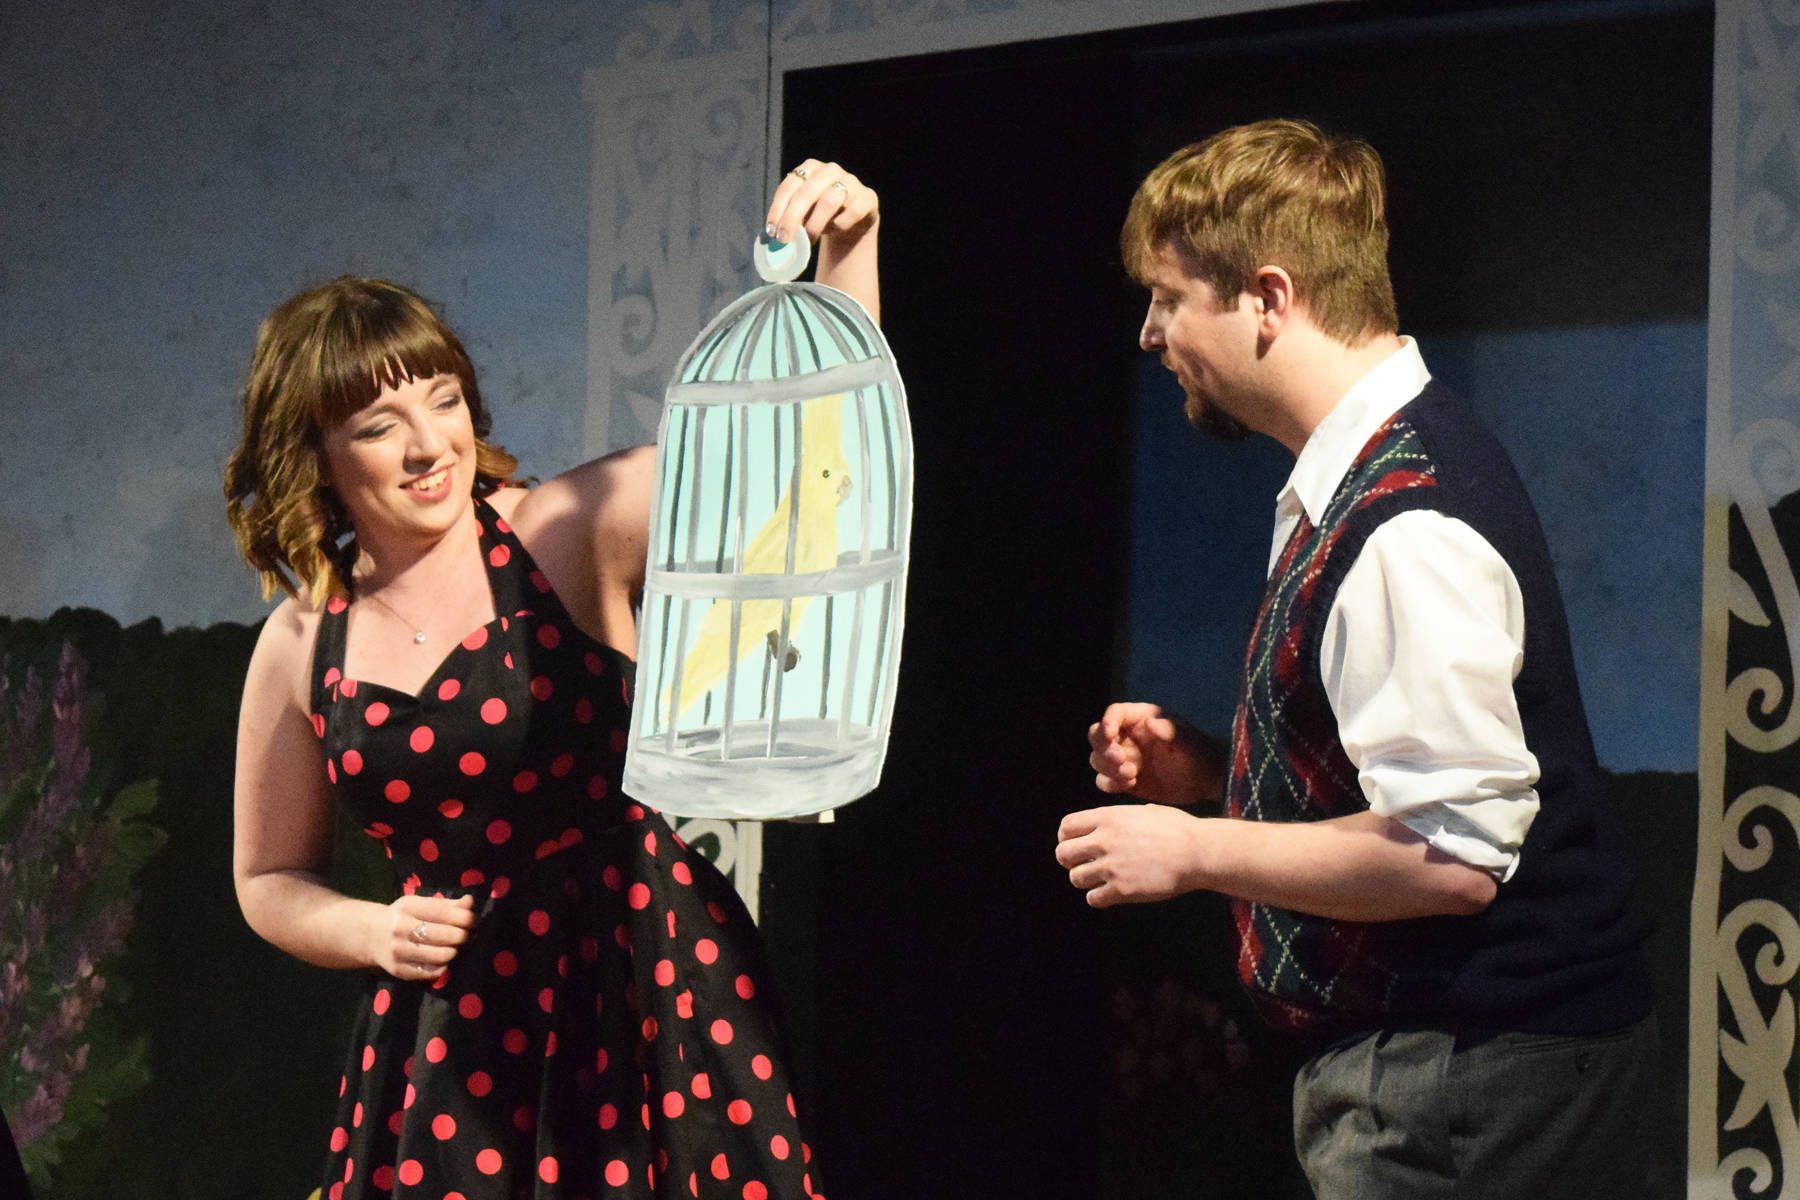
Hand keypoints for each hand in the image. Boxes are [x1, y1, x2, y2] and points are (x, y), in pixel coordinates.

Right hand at [373, 893, 475, 981]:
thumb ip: (446, 904)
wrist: (371, 935)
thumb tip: (469, 902)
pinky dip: (443, 967)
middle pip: (447, 936)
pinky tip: (443, 960)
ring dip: (456, 952)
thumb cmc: (404, 917)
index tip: (474, 921)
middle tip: (469, 936)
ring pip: (442, 956)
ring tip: (456, 947)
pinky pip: (431, 973)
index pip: (446, 913)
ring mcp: (399, 951)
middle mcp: (401, 928)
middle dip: (465, 936)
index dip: (467, 918)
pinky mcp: (399, 970)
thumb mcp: (421, 904)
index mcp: (409, 907)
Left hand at [765, 159, 877, 250]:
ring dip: (815, 225)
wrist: (851, 225)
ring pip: (829, 201)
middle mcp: (831, 170)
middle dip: (792, 218)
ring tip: (809, 241)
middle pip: (807, 192)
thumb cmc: (820, 218)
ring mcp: (851, 182)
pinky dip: (840, 225)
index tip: (771, 231)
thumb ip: (789, 218)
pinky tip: (835, 231)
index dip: (778, 208)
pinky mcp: (868, 197)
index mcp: (810, 168)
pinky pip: (851, 212)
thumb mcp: (802, 214)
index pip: (790, 185)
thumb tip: (774, 234)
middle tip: (784, 240)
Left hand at [1056, 804, 1205, 907]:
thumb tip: (1107, 823)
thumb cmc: (1176, 828)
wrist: (1197, 852)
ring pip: (1075, 878)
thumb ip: (1118, 818)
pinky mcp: (1122, 890)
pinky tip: (1111, 892)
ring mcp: (1111, 867)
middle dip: (1070, 860)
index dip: (1066, 837)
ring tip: (1100, 879)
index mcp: (1108, 818)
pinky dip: (1098, 897)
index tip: (1075, 844)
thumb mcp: (1142, 811)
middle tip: (1083, 864)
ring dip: (1085, 880)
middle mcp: (1104, 841)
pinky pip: (1093, 898)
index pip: (1066, 827)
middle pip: (1063, 854)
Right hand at [1088, 702, 1222, 806]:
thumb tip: (1149, 723)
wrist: (1203, 780)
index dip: (1107, 722)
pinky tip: (1131, 784)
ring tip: (1132, 774)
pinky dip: (1111, 783)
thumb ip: (1168, 730)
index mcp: (1140, 718)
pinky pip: (1104, 781)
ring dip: (1108, 767)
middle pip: (1097, 736)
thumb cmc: (1196, 752)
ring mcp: (1123, 758)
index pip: (1114, 713)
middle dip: (1104, 748)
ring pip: (1097, 759)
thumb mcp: (1186, 739)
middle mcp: (1127, 736)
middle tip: (1121, 759)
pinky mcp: (1123, 779)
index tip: (1111, 735)